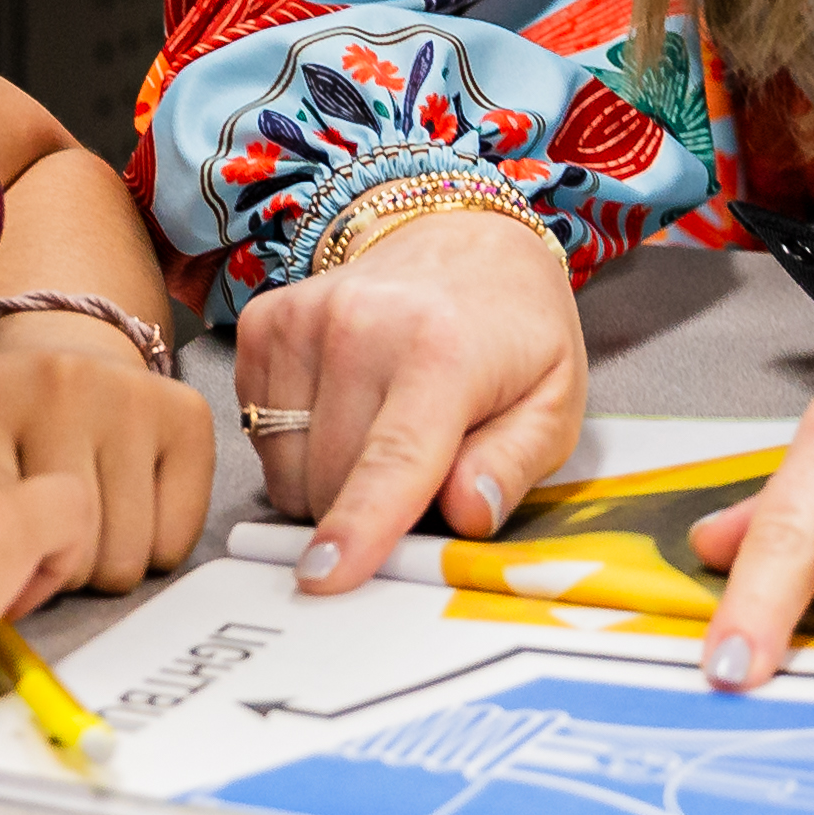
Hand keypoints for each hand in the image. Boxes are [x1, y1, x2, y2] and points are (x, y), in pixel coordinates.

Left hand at [0, 335, 213, 592]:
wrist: (55, 341)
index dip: (3, 569)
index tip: (0, 546)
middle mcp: (55, 384)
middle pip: (71, 556)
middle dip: (62, 568)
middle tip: (51, 534)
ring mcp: (125, 394)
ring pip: (126, 557)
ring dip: (108, 563)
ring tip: (89, 523)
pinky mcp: (184, 412)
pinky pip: (176, 538)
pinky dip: (156, 545)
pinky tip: (131, 510)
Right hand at [230, 199, 592, 592]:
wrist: (462, 238)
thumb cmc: (512, 333)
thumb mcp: (554, 402)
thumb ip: (514, 464)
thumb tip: (466, 514)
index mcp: (443, 350)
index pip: (393, 458)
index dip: (359, 525)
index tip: (325, 576)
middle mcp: (362, 326)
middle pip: (329, 481)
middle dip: (364, 509)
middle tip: (416, 471)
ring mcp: (304, 319)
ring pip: (286, 467)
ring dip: (326, 479)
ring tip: (379, 431)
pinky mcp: (264, 322)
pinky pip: (260, 433)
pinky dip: (296, 444)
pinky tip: (342, 406)